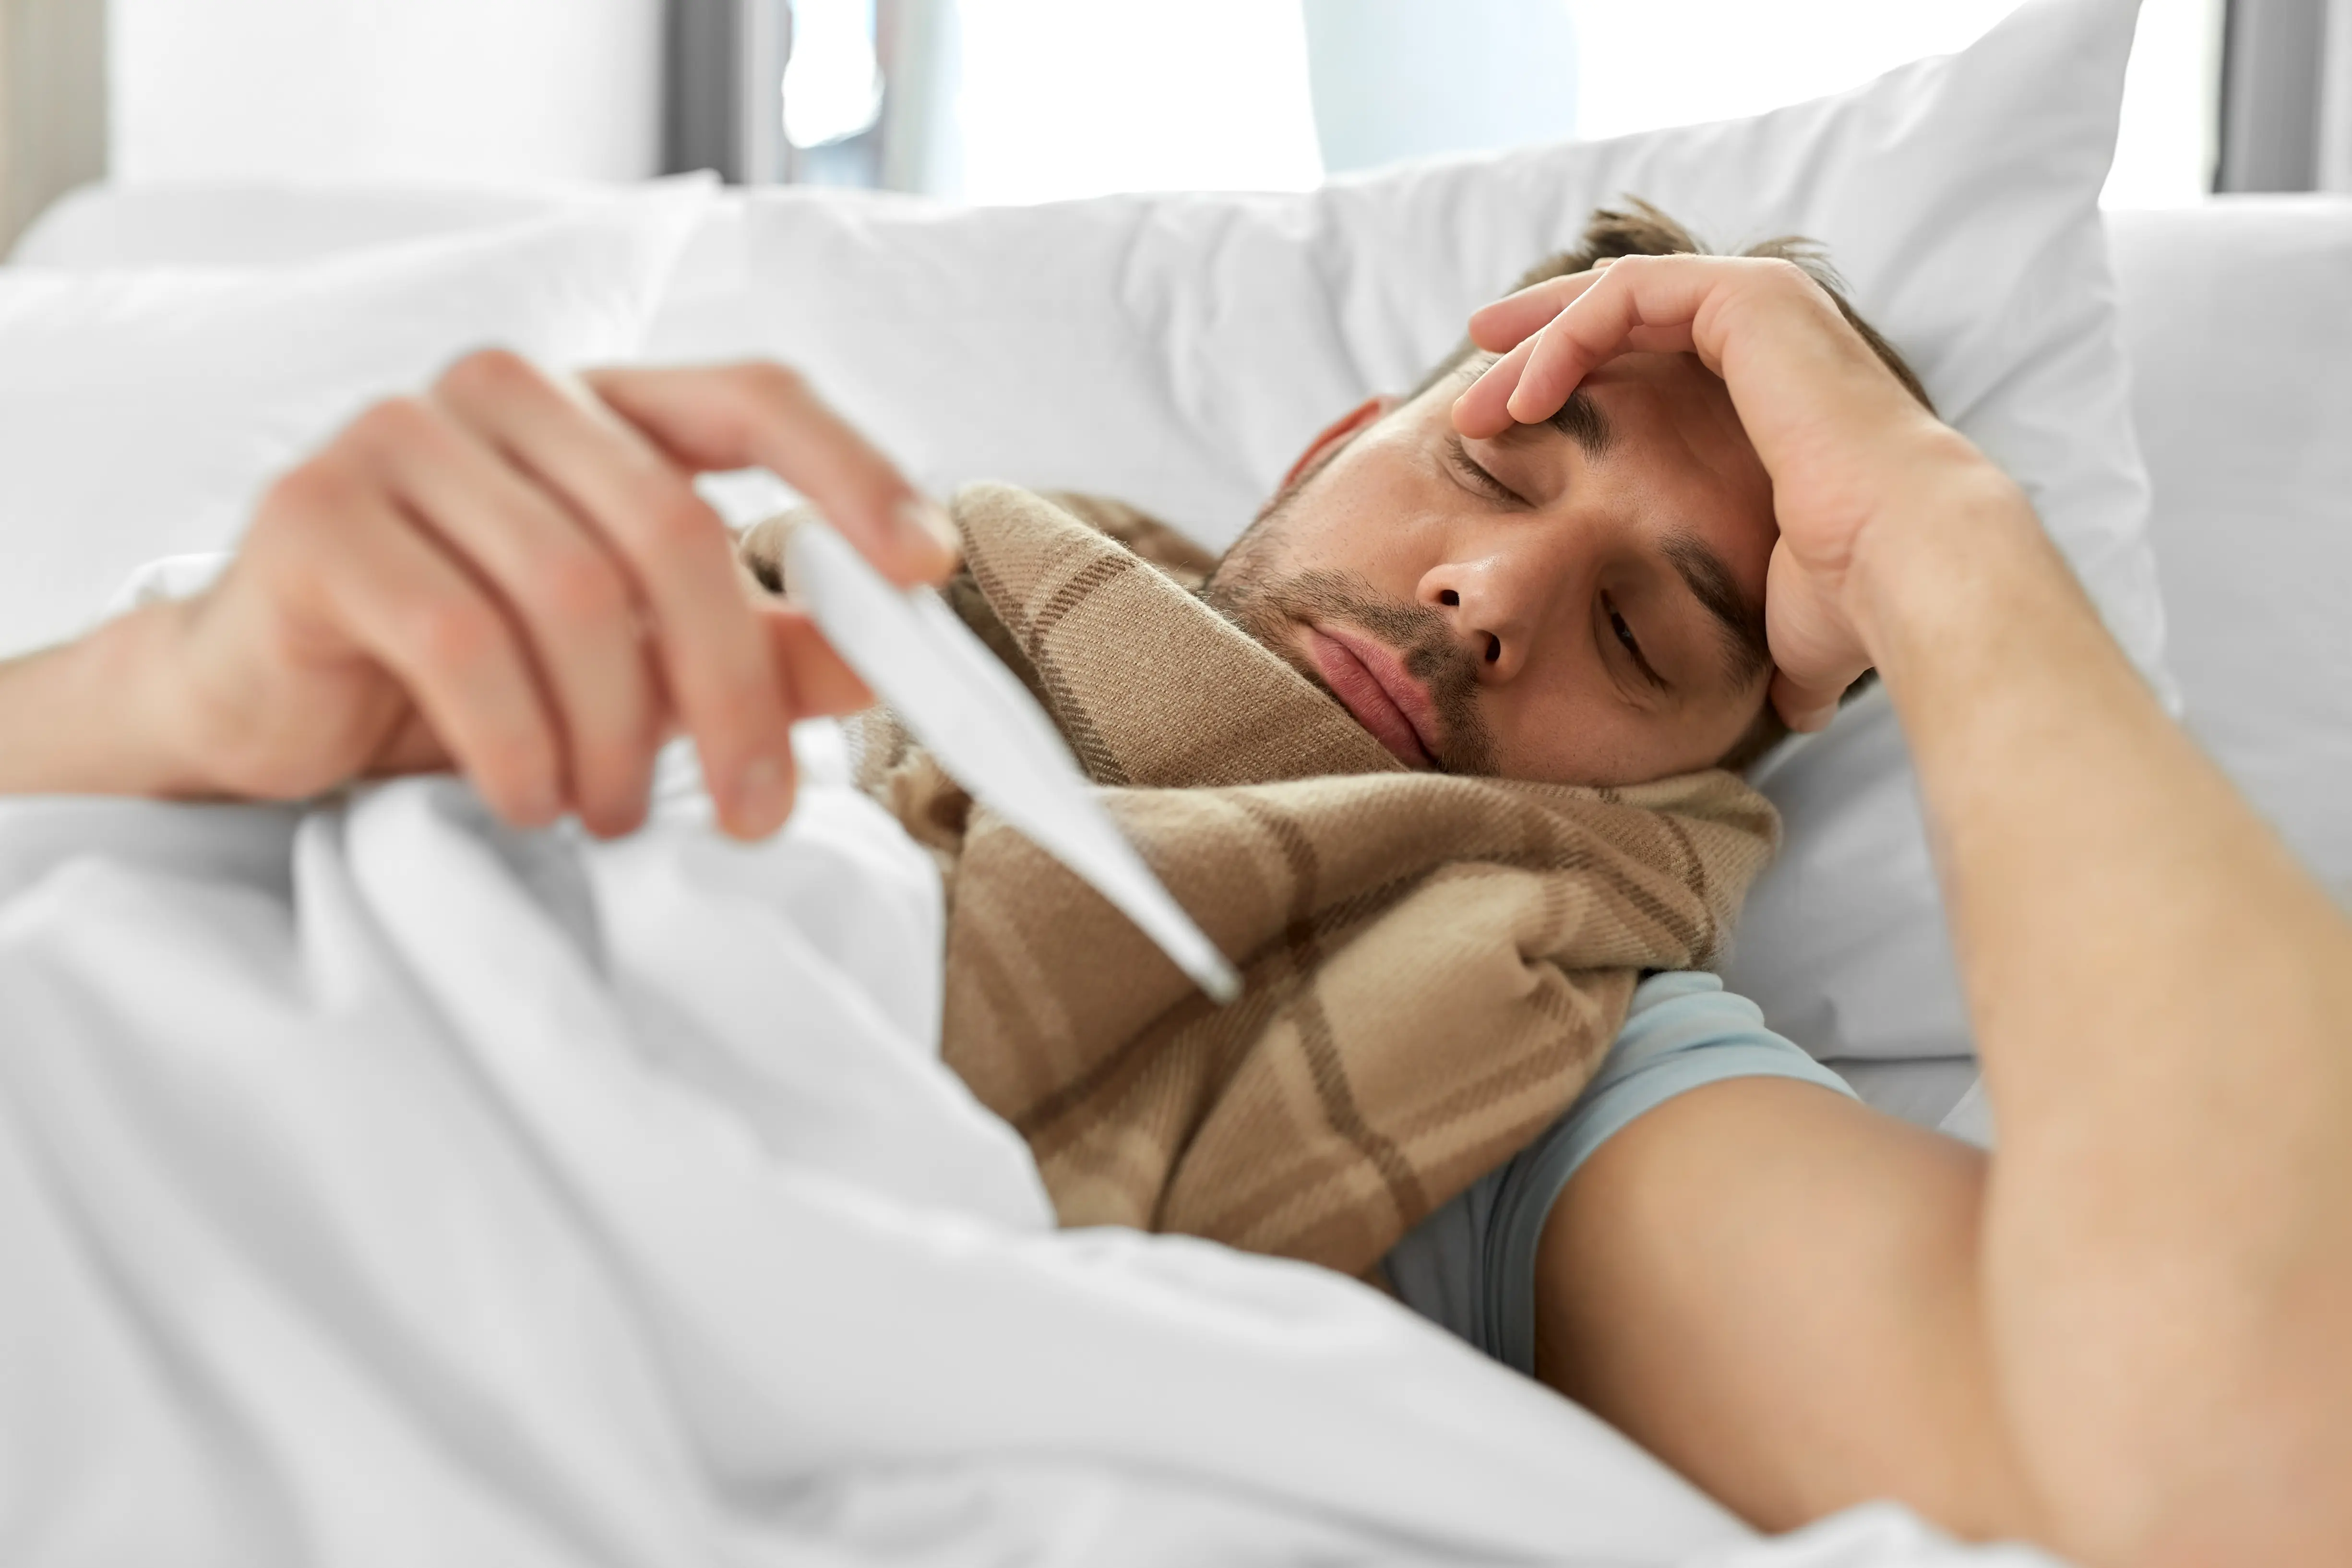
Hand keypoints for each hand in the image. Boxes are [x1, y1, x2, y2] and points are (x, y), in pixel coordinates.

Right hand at [152, 355, 956, 837]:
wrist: (273, 699)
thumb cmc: (472, 671)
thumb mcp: (642, 658)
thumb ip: (767, 645)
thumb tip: (894, 651)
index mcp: (603, 405)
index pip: (757, 396)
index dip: (855, 473)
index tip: (929, 565)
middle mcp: (507, 392)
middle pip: (673, 527)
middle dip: (731, 690)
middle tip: (755, 809)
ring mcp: (399, 436)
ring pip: (572, 594)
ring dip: (617, 736)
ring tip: (614, 814)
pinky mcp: (317, 516)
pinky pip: (464, 642)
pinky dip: (521, 745)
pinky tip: (530, 799)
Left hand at [1452, 255, 2009, 730]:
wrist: (1904, 569)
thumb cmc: (1853, 598)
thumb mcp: (1789, 619)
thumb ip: (1782, 646)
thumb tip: (1796, 712)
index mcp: (1774, 390)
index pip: (1656, 355)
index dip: (1577, 376)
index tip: (1507, 415)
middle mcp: (1775, 334)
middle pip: (1626, 315)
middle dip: (1536, 350)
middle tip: (1469, 403)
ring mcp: (1767, 306)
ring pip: (1617, 295)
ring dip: (1536, 346)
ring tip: (1475, 409)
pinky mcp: (1751, 299)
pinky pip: (1631, 293)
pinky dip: (1567, 334)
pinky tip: (1523, 398)